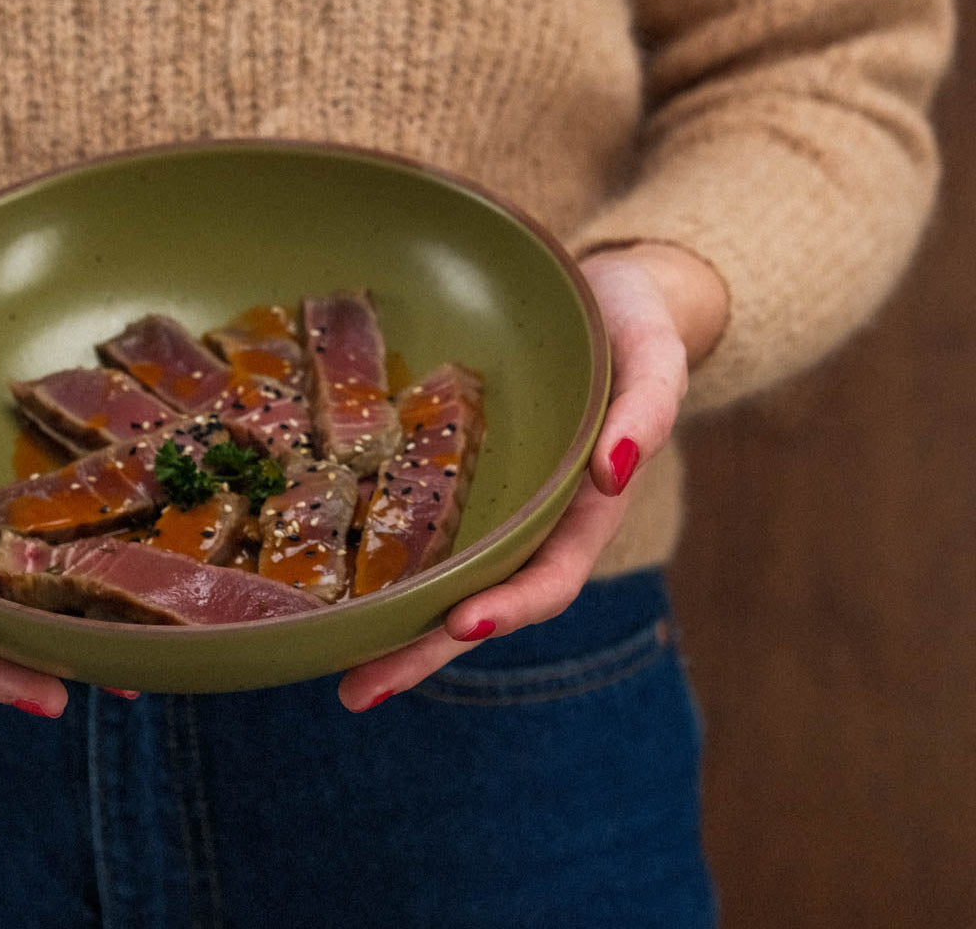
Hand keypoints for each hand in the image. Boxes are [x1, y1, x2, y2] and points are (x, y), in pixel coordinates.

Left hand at [336, 242, 727, 711]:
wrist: (608, 298)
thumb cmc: (635, 325)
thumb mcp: (656, 357)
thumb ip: (648, 410)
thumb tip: (615, 473)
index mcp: (585, 507)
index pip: (550, 576)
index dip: (510, 607)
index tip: (461, 625)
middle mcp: (535, 519)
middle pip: (481, 600)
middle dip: (425, 648)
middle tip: (357, 691)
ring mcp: (495, 502)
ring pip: (445, 577)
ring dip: (395, 626)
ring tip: (332, 662)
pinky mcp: (461, 473)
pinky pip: (424, 525)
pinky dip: (387, 563)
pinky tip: (338, 582)